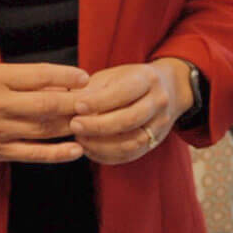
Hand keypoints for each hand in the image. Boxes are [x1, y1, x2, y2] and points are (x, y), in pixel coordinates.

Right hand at [0, 63, 88, 163]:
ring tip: (94, 122)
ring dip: (72, 126)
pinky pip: (34, 154)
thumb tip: (63, 84)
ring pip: (44, 129)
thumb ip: (23, 80)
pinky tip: (78, 149)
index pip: (39, 75)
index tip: (86, 77)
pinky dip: (58, 153)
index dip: (67, 76)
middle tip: (98, 102)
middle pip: (47, 105)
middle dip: (77, 104)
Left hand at [67, 60, 182, 165]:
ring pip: (131, 142)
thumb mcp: (112, 76)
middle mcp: (159, 102)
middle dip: (98, 125)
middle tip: (74, 125)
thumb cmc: (128, 81)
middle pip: (129, 119)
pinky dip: (106, 155)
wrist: (164, 90)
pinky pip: (130, 155)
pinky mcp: (154, 143)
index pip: (124, 92)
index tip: (77, 106)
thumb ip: (92, 90)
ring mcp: (160, 125)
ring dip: (101, 144)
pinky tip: (89, 149)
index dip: (99, 102)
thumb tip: (68, 106)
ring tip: (80, 139)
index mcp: (148, 79)